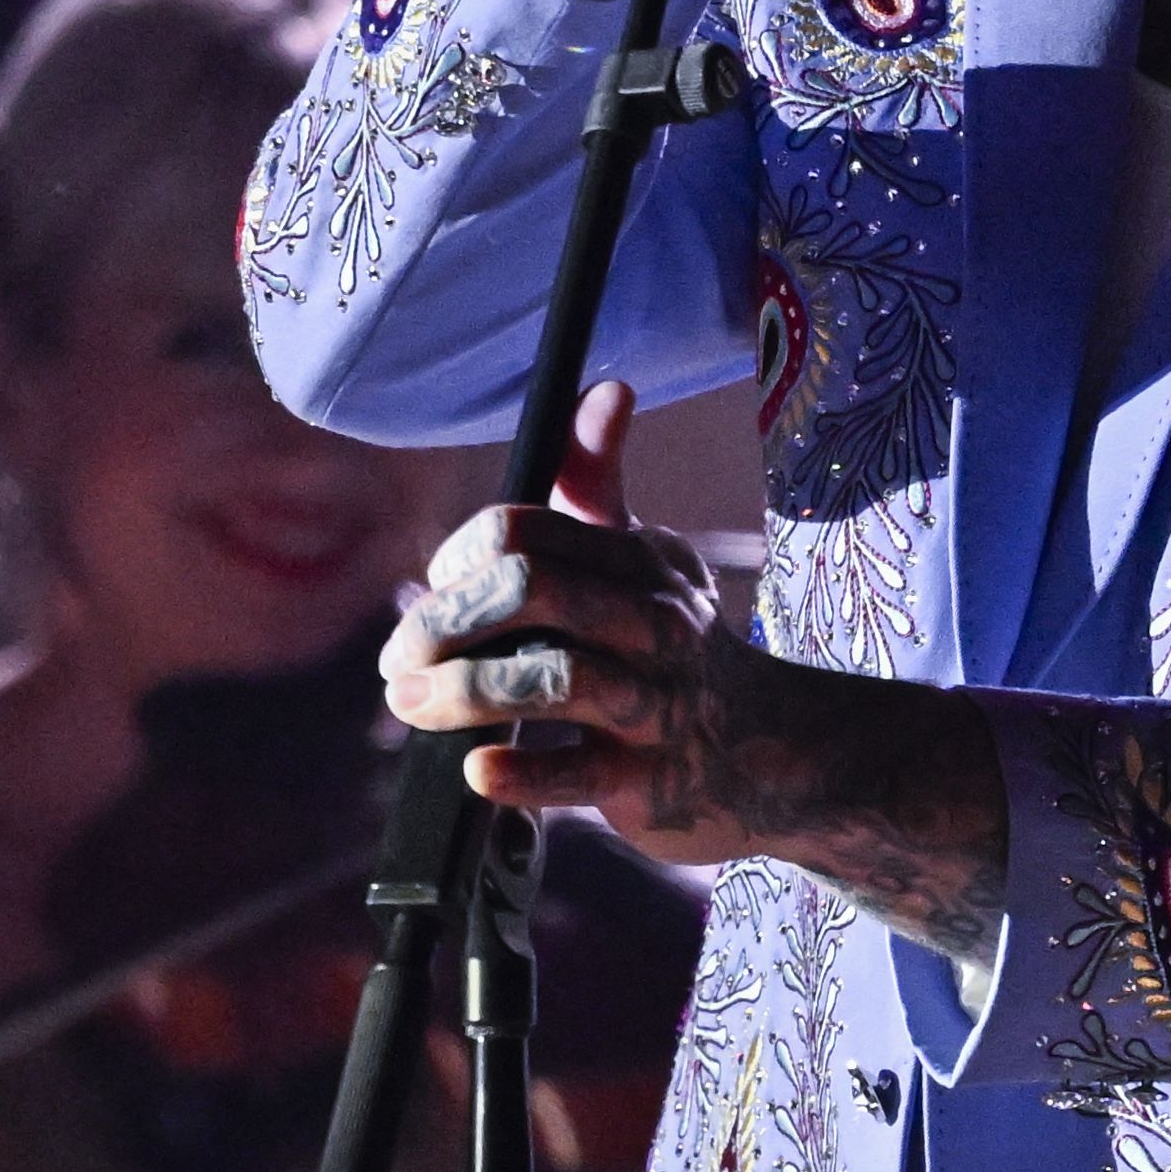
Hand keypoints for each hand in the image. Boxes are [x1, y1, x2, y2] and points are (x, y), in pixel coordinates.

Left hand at [383, 383, 1005, 963]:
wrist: (770, 757)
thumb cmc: (674, 650)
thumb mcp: (643, 559)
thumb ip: (600, 479)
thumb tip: (606, 388)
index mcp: (638, 560)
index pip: (525, 528)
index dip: (459, 559)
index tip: (436, 594)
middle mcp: (653, 623)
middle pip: (533, 588)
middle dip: (445, 622)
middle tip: (400, 660)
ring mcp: (656, 704)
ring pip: (555, 679)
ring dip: (464, 693)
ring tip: (412, 706)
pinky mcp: (651, 783)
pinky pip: (578, 775)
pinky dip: (519, 774)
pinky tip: (477, 770)